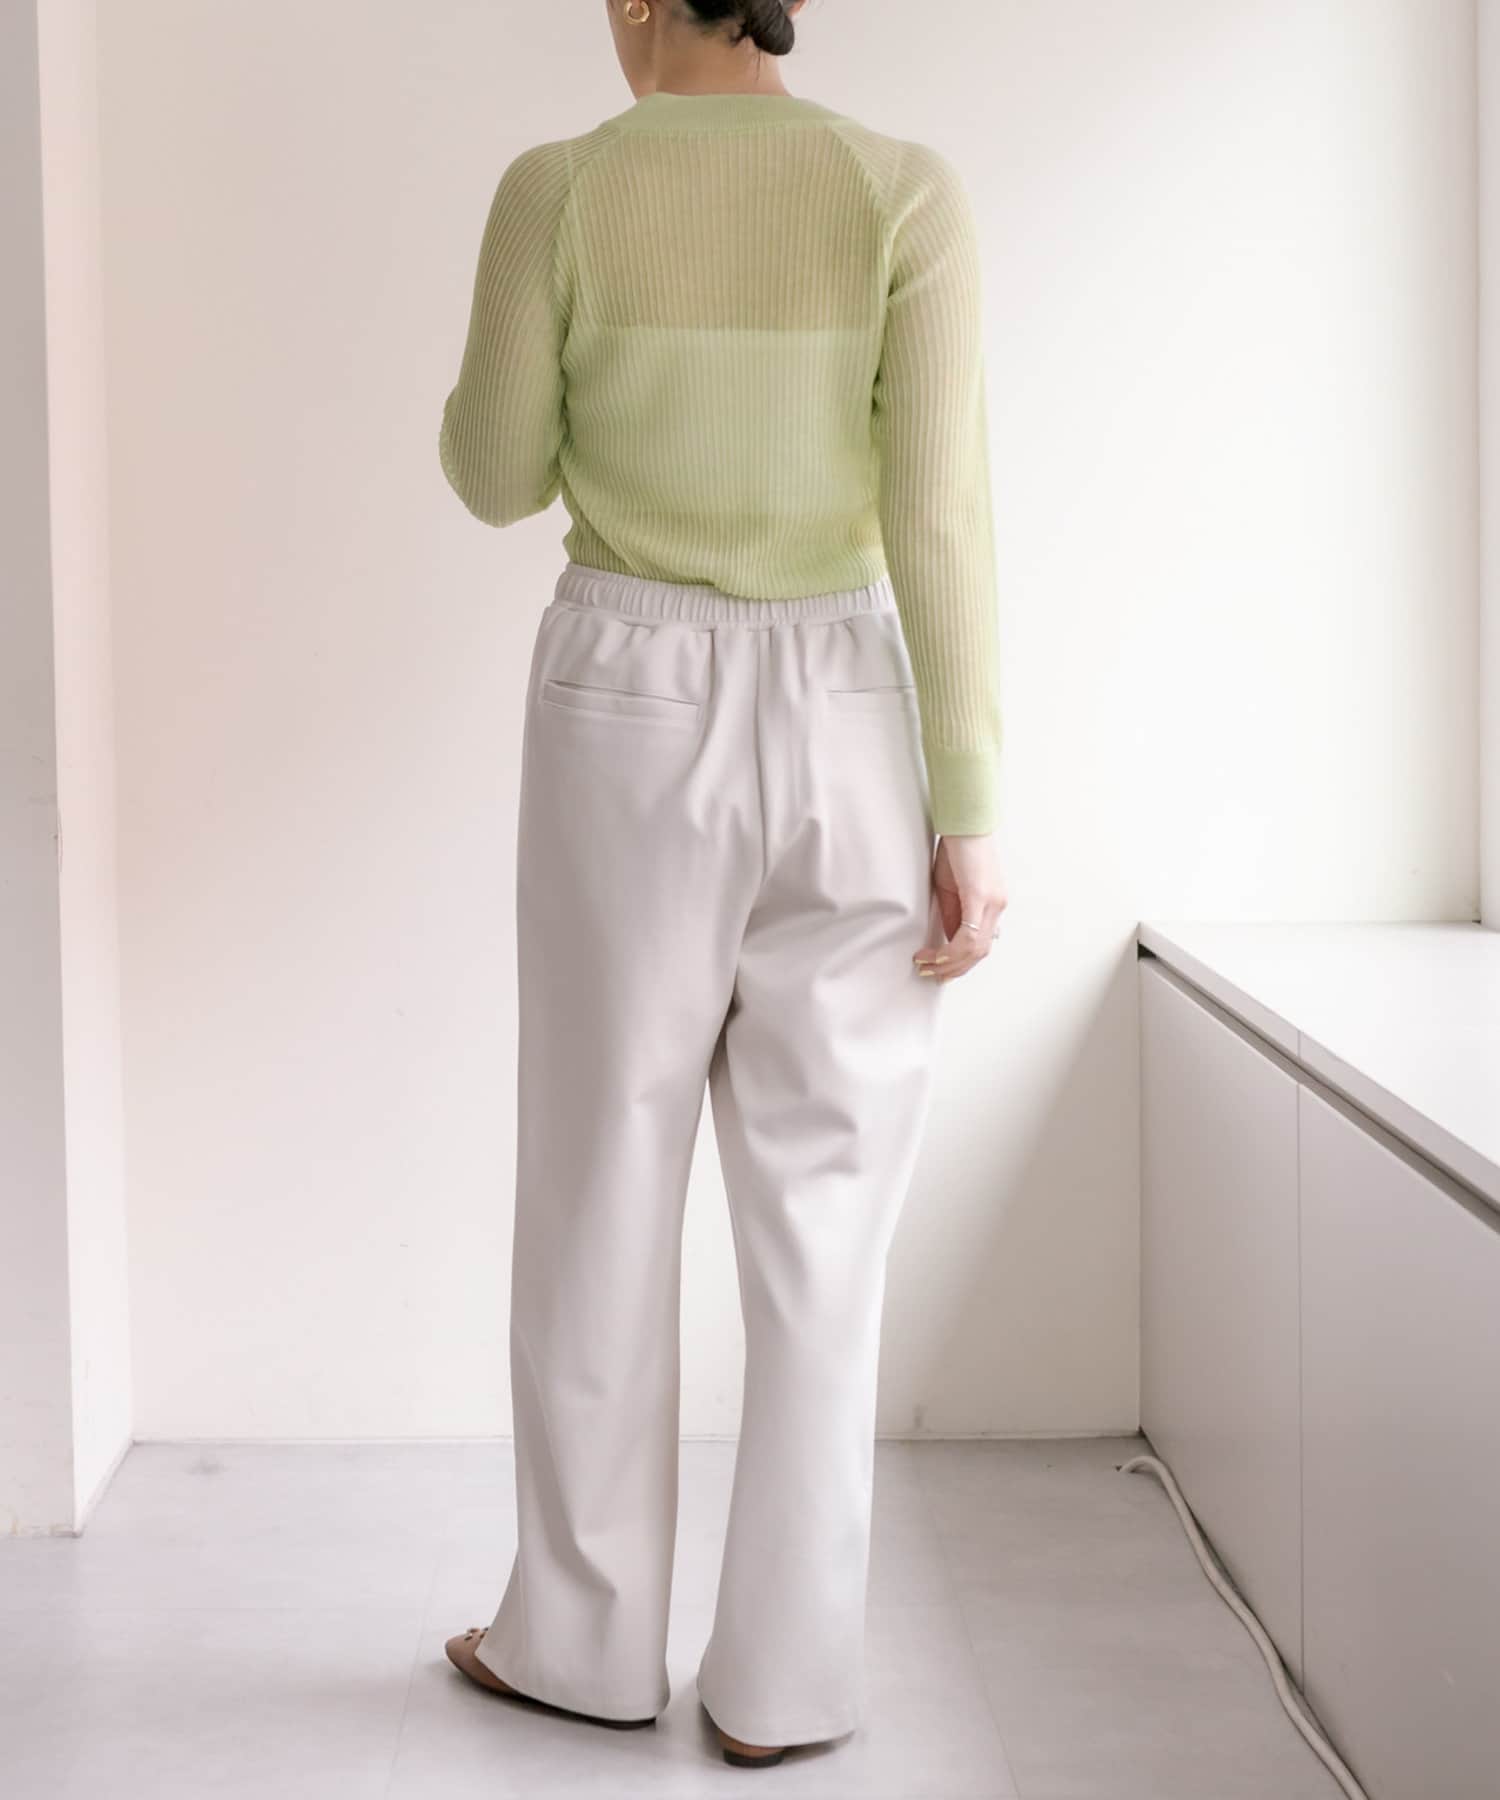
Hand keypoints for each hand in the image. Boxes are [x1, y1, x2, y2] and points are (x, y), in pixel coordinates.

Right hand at [913, 834, 1007, 982]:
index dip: (960, 962)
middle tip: (932, 975)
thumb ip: (953, 913)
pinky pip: (969, 935)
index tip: (938, 968)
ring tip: (926, 965)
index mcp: (994, 904)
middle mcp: (998, 906)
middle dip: (954, 968)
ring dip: (949, 963)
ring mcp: (993, 902)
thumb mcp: (952, 886)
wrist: (965, 821)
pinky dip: (951, 950)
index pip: (981, 944)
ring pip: (976, 949)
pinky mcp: (981, 896)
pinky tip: (934, 955)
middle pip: (980, 952)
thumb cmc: (958, 847)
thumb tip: (948, 939)